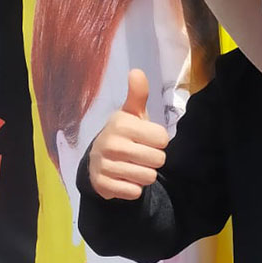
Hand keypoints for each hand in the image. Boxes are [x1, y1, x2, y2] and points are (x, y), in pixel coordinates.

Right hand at [88, 69, 167, 200]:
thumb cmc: (124, 134)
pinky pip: (134, 192)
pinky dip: (134, 188)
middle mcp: (110, 143)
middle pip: (158, 160)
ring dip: (145, 174)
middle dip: (154, 159)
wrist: (99, 161)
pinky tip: (124, 179)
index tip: (147, 139)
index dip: (159, 142)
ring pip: (148, 177)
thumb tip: (136, 71)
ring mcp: (104, 165)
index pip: (162, 139)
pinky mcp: (102, 185)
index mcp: (121, 124)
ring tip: (134, 166)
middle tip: (141, 154)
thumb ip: (138, 94)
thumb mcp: (132, 114)